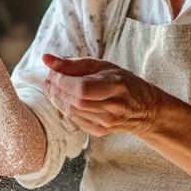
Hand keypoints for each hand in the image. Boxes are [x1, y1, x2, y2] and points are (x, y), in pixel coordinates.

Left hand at [42, 53, 165, 136]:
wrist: (145, 109)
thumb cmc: (123, 82)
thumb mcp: (103, 66)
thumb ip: (74, 63)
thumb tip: (46, 59)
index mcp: (115, 86)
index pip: (81, 88)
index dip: (62, 80)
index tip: (52, 72)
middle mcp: (112, 107)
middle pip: (75, 101)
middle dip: (56, 89)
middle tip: (48, 79)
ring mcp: (106, 122)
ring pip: (72, 111)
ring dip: (57, 98)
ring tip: (52, 87)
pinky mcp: (100, 131)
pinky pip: (76, 120)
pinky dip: (66, 108)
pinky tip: (63, 99)